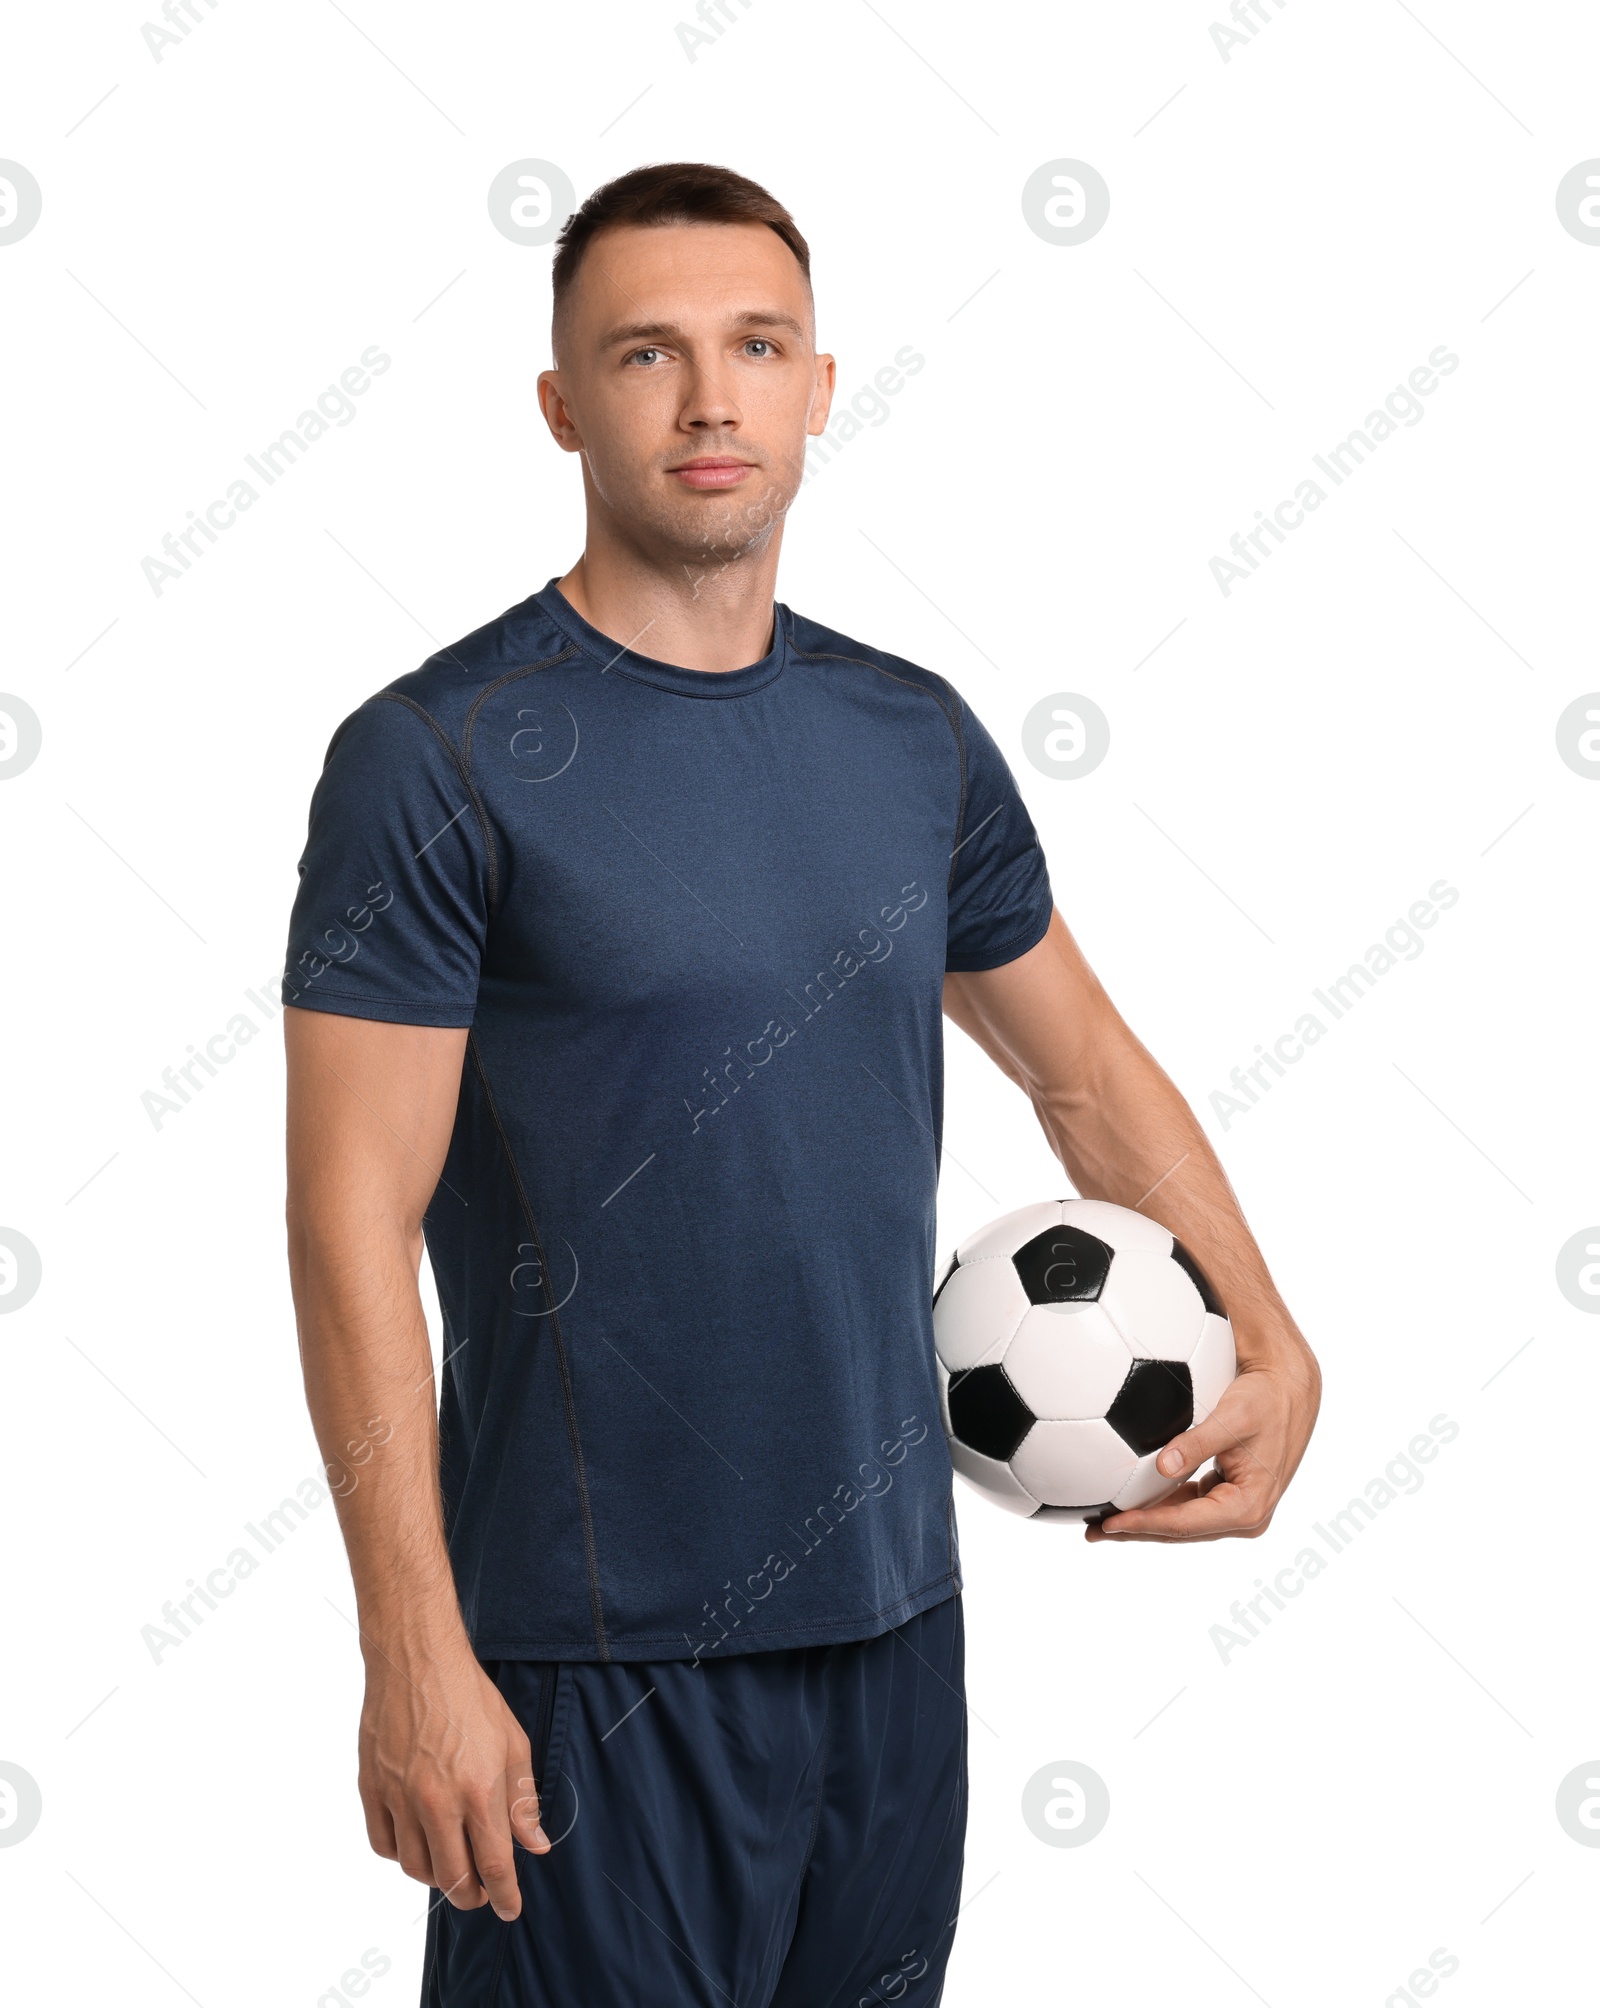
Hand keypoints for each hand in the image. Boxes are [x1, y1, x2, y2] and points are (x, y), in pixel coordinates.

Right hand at [357, 1640, 549, 1919]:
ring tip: (452, 1865)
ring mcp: (399, 1797)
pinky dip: (401, 1853)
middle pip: (453, 1878)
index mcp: (478, 1789)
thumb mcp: (513, 1742)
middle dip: (472, 1896)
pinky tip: (418, 1841)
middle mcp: (436, 1801)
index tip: (511, 1909)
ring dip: (437, 1876)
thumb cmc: (470, 1697)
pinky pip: (384, 1844)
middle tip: (482, 1893)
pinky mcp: (371, 1788)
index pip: (494, 1866)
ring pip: (416, 1867)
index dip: (505, 1896)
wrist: (417, 1660)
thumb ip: (522, 1800)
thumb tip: (535, 1846)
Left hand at [1086, 1334, 1319, 1543]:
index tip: (1109, 1522)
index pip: (1185, 1522)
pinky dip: (1160, 1503)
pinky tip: (1131, 1499)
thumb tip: (1162, 1467)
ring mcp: (1236, 1507)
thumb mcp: (1234, 1418)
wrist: (1290, 1388)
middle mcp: (1244, 1516)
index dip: (1144, 1524)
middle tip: (1091, 1531)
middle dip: (1136, 1531)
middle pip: (1179, 1530)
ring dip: (1144, 1520)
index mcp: (1248, 1507)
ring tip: (1101, 1522)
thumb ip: (1199, 1443)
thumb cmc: (1265, 1400)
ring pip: (1181, 1520)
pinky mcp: (1227, 1494)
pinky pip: (1187, 1504)